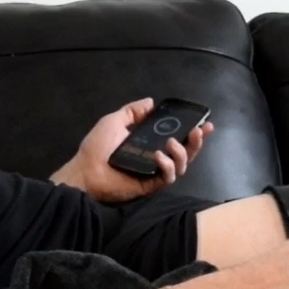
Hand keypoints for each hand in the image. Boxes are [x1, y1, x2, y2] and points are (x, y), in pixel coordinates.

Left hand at [50, 98, 214, 202]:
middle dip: (197, 142)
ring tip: (172, 143)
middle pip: (186, 152)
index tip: (204, 122)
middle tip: (199, 131)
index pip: (178, 136)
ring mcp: (154, 173)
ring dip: (183, 153)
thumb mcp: (114, 121)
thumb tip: (150, 102)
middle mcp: (156, 158)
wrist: (85, 171)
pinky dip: (168, 166)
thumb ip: (132, 112)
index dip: (193, 131)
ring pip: (181, 165)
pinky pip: (168, 178)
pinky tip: (160, 156)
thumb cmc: (97, 146)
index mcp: (150, 143)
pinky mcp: (150, 186)